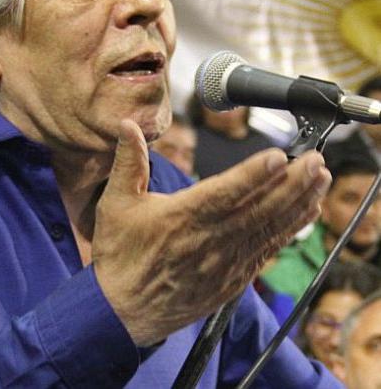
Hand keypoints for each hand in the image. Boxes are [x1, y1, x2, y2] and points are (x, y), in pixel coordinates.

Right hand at [92, 119, 330, 345]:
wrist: (123, 310)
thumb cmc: (120, 255)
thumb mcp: (116, 203)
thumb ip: (128, 161)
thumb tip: (127, 125)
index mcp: (180, 218)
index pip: (224, 193)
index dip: (253, 175)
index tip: (279, 157)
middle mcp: (207, 240)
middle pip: (258, 210)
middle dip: (291, 184)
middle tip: (315, 161)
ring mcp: (223, 263)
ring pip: (268, 230)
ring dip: (297, 205)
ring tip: (320, 181)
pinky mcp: (230, 280)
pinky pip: (265, 252)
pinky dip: (287, 232)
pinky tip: (303, 215)